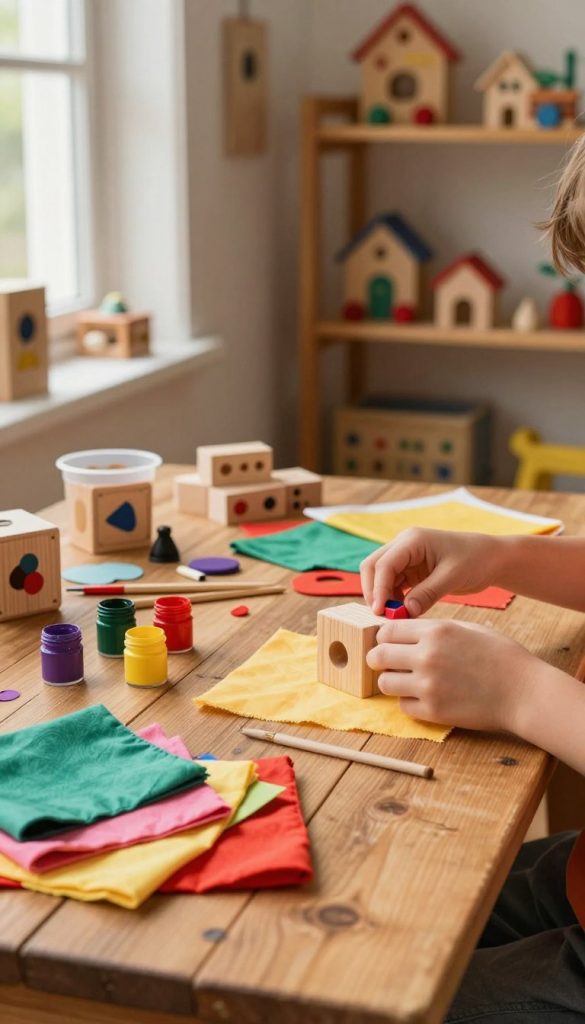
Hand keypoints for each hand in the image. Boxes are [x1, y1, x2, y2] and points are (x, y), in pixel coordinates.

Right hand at [360, 528, 501, 616]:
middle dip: (374, 591)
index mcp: (412, 540)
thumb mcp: (452, 577)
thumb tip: (405, 612)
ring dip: (383, 597)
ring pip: (380, 577)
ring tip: (395, 618)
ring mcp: (406, 557)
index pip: (384, 564)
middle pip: (373, 567)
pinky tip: (403, 613)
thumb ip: (427, 593)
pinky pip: (393, 585)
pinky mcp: (411, 570)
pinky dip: (394, 599)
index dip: (378, 588)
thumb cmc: (475, 560)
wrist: (491, 558)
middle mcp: (404, 545)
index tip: (379, 612)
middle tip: (381, 616)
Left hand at [366, 618, 536, 732]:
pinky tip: (423, 698)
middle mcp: (427, 656)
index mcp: (435, 631)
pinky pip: (403, 706)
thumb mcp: (468, 628)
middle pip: (378, 656)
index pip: (387, 631)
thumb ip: (435, 629)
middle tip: (387, 663)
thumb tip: (406, 632)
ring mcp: (428, 685)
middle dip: (379, 659)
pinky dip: (409, 703)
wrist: (524, 691)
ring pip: (385, 683)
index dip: (383, 637)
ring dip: (392, 682)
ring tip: (406, 682)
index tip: (387, 643)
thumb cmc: (501, 656)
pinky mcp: (434, 711)